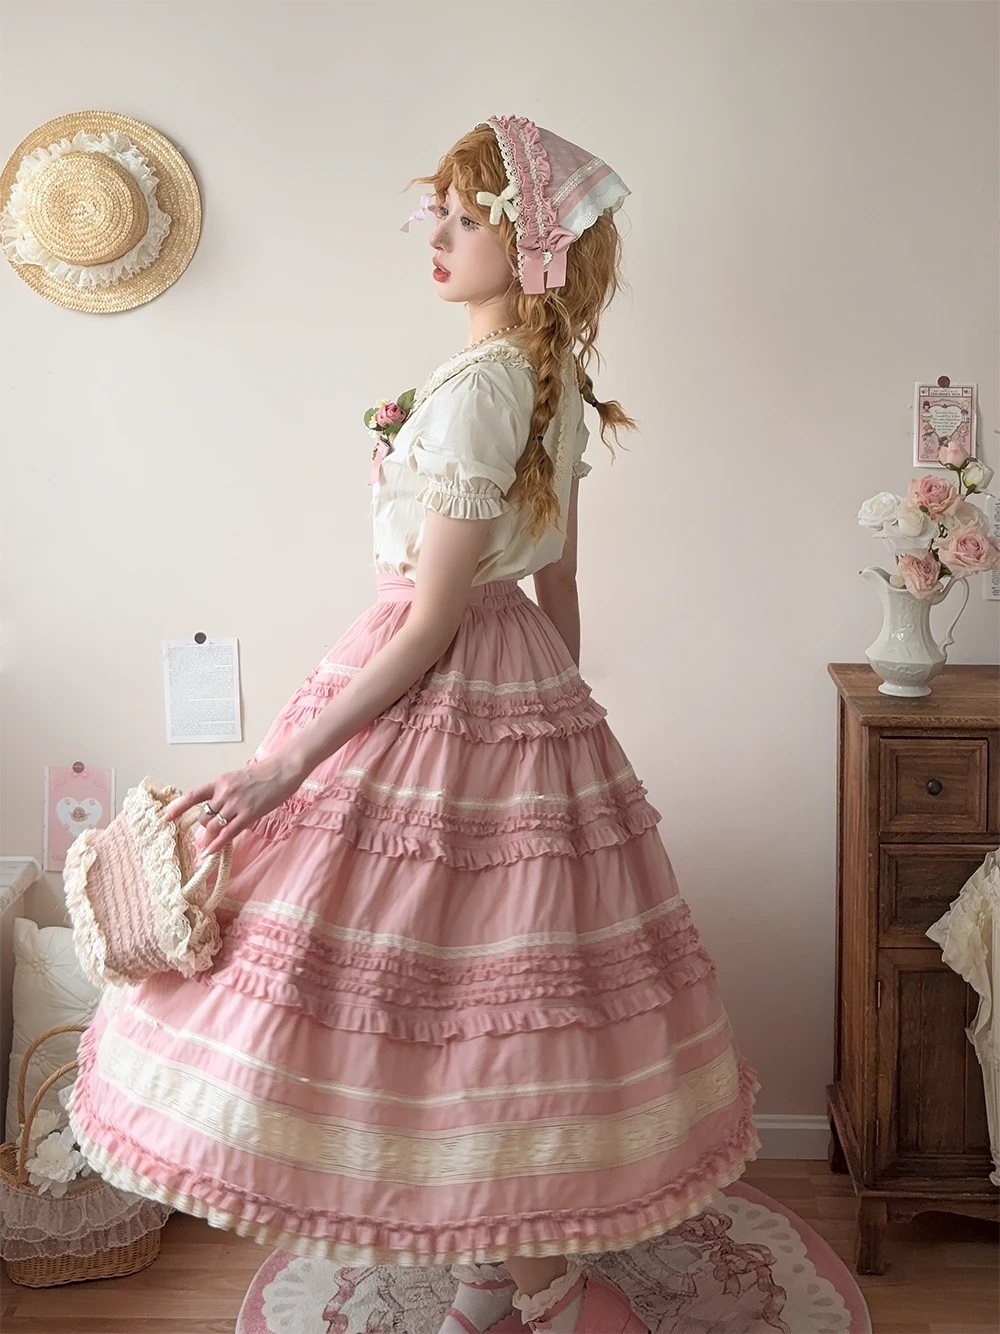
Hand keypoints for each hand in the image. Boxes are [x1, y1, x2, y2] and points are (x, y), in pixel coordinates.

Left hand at [163, 753, 304, 857]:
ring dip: (210, 836)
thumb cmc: (264, 773)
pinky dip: (216, 845)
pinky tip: (210, 852)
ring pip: (212, 826)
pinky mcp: (248, 814)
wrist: (283, 769)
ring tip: (208, 844)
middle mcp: (224, 792)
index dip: (177, 807)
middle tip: (206, 835)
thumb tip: (217, 809)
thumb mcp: (239, 778)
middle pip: (203, 816)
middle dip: (204, 827)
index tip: (165, 818)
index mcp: (220, 781)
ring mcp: (236, 804)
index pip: (193, 795)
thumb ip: (226, 792)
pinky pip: (227, 833)